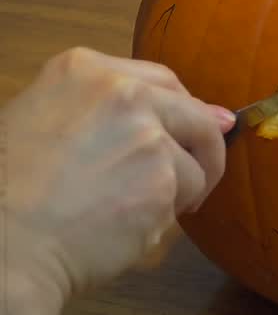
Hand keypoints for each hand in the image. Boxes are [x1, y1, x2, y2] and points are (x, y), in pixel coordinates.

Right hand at [0, 47, 233, 314]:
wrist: (6, 244)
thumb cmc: (14, 189)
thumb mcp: (45, 121)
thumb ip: (113, 111)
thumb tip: (219, 117)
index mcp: (84, 70)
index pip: (161, 80)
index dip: (185, 109)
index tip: (200, 128)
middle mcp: (122, 91)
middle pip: (194, 113)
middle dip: (204, 148)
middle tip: (195, 179)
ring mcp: (146, 133)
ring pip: (194, 161)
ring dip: (180, 190)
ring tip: (139, 213)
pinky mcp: (162, 176)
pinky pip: (185, 194)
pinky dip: (166, 214)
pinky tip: (130, 226)